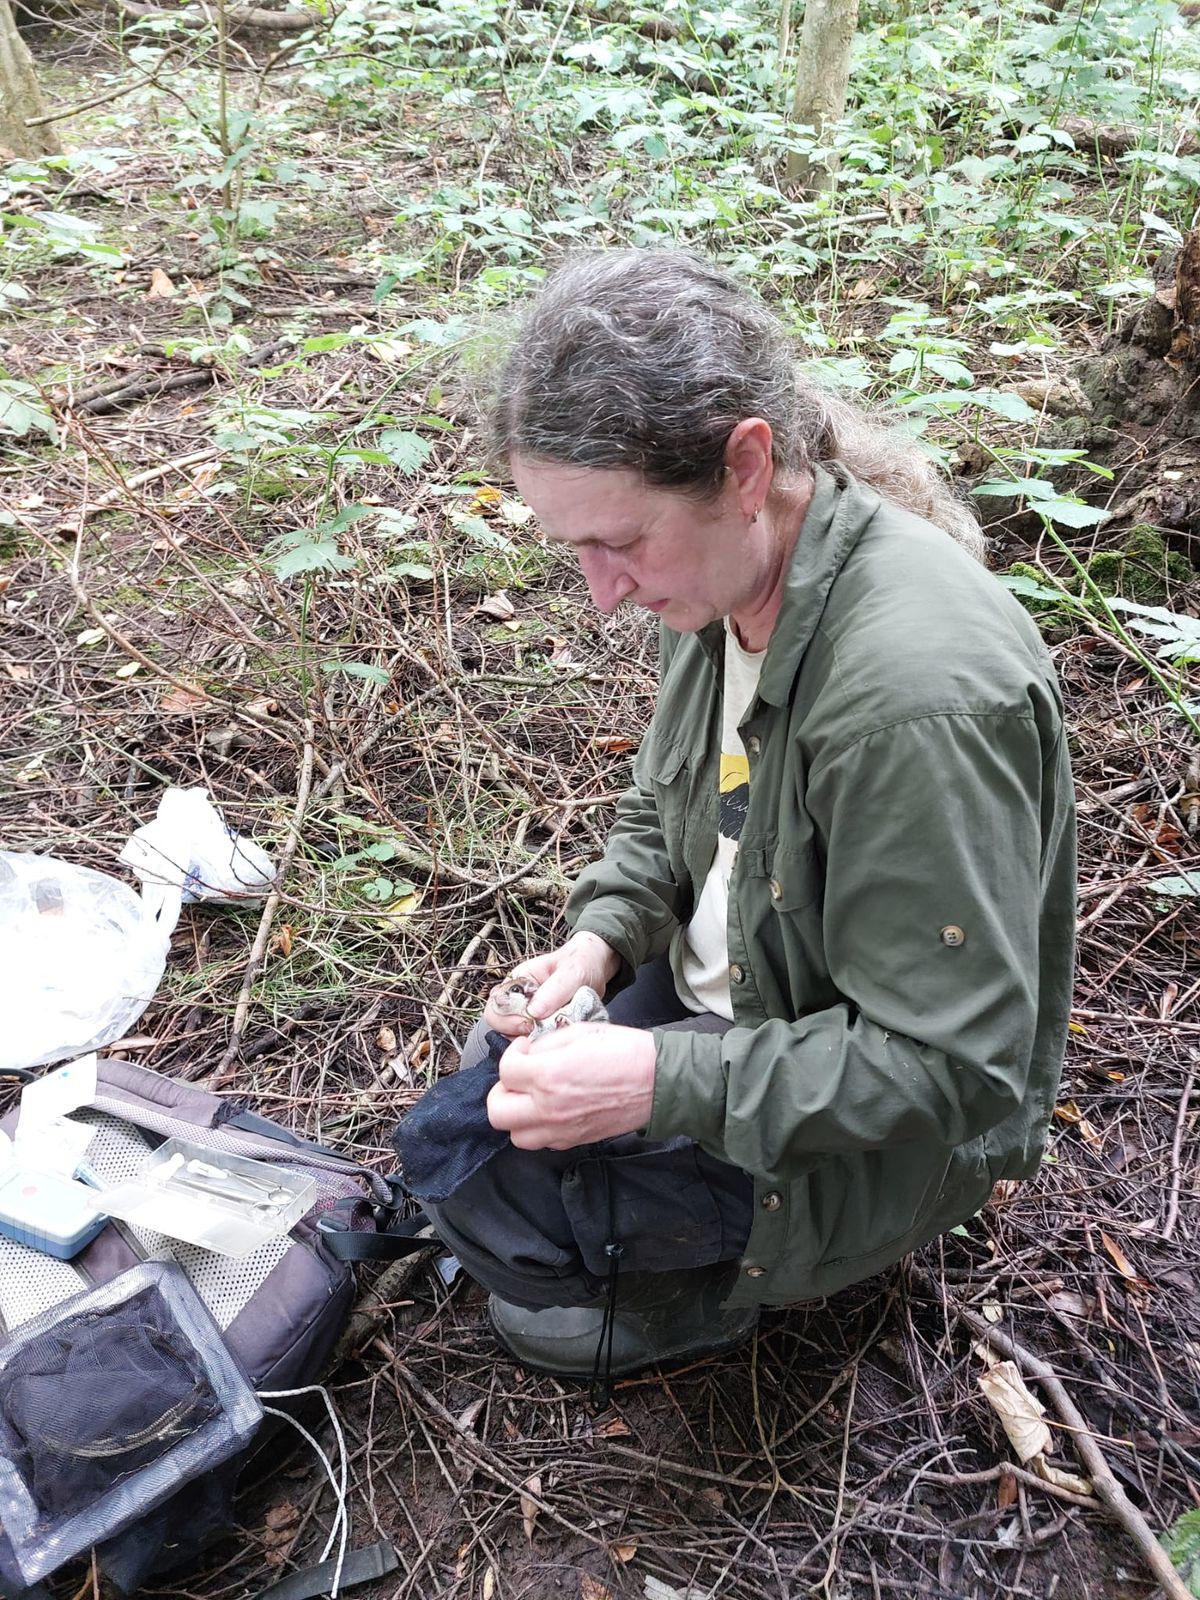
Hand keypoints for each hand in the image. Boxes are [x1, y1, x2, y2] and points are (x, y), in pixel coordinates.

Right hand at [482, 931, 620, 1038]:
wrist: (596, 968)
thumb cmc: (580, 962)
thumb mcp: (571, 971)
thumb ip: (554, 989)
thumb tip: (533, 1012)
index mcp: (516, 983)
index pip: (495, 1007)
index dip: (508, 1020)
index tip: (530, 1022)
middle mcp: (517, 1002)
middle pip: (500, 1028)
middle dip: (520, 1034)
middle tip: (545, 1030)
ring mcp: (528, 1017)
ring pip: (516, 1039)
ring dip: (535, 1041)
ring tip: (557, 1031)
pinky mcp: (542, 1029)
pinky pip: (536, 1044)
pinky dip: (546, 1045)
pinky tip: (560, 1037)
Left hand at [486, 1022, 655, 1149]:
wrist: (658, 1080)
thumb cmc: (624, 1050)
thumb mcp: (579, 1032)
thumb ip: (545, 1044)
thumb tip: (528, 1054)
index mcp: (548, 1075)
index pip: (505, 1071)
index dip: (512, 1054)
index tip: (525, 1050)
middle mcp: (549, 1108)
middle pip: (497, 1112)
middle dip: (502, 1091)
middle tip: (519, 1077)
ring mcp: (562, 1130)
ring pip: (516, 1136)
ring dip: (517, 1115)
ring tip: (532, 1097)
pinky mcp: (576, 1141)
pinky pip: (542, 1142)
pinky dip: (538, 1128)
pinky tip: (551, 1109)